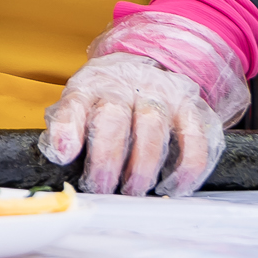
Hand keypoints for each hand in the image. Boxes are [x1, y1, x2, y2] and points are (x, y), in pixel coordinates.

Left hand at [40, 10, 247, 196]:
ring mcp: (164, 95)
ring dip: (143, 166)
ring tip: (133, 190)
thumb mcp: (81, 102)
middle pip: (115, 117)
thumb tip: (60, 153)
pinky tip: (173, 187)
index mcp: (93, 84)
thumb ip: (68, 125)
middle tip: (102, 187)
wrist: (150, 67)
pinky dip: (187, 169)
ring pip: (153, 127)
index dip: (68, 128)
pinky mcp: (195, 109)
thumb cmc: (110, 96)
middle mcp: (128, 85)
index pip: (76, 102)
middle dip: (107, 158)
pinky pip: (196, 140)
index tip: (63, 154)